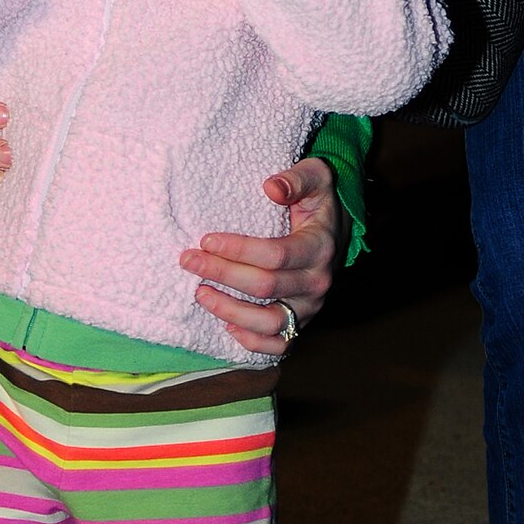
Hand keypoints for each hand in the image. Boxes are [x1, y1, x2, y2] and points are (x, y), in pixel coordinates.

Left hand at [180, 155, 345, 355]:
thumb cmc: (317, 201)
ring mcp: (310, 307)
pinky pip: (279, 345)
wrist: (335, 230)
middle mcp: (317, 283)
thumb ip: (296, 178)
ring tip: (199, 293)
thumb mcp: (316, 177)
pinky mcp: (301, 322)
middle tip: (188, 260)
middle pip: (265, 287)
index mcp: (319, 248)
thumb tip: (271, 187)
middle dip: (222, 274)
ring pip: (269, 322)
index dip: (238, 250)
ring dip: (230, 310)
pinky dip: (252, 342)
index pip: (275, 255)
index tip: (206, 239)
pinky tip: (226, 326)